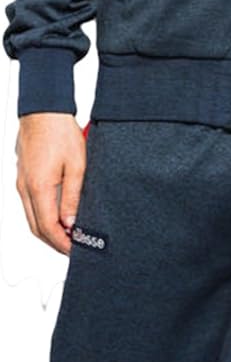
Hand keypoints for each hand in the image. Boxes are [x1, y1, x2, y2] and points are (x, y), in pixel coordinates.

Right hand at [15, 113, 86, 255]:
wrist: (43, 111)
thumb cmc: (60, 132)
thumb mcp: (77, 165)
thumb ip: (73, 196)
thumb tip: (71, 222)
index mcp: (39, 187)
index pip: (48, 227)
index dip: (61, 243)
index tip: (75, 250)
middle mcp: (25, 189)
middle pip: (36, 227)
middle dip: (54, 242)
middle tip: (73, 248)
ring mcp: (22, 183)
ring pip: (31, 218)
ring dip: (48, 231)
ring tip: (68, 235)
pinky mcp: (23, 177)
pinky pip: (30, 205)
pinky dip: (42, 217)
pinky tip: (57, 216)